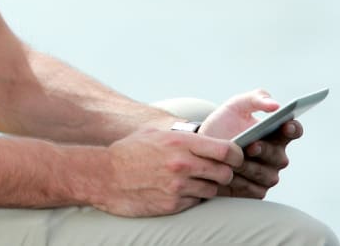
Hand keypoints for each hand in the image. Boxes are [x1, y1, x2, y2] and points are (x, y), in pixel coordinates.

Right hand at [93, 127, 241, 216]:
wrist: (103, 176)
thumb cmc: (127, 153)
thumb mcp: (153, 134)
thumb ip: (182, 135)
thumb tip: (206, 137)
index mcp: (179, 142)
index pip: (227, 149)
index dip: (236, 155)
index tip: (234, 157)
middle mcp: (182, 164)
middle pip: (225, 172)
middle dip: (223, 173)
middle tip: (214, 171)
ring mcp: (178, 186)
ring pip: (213, 190)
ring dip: (207, 186)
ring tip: (191, 181)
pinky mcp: (173, 204)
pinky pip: (196, 202)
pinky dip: (192, 198)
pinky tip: (178, 191)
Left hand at [198, 89, 300, 198]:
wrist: (201, 147)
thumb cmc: (223, 125)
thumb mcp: (235, 106)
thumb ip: (255, 98)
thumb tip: (275, 104)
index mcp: (277, 134)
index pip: (294, 130)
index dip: (293, 128)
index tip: (286, 124)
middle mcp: (276, 156)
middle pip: (279, 156)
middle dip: (265, 151)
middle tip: (252, 145)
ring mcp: (267, 175)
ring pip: (265, 175)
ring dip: (249, 167)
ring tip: (233, 161)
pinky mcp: (255, 191)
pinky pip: (252, 190)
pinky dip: (240, 182)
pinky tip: (227, 176)